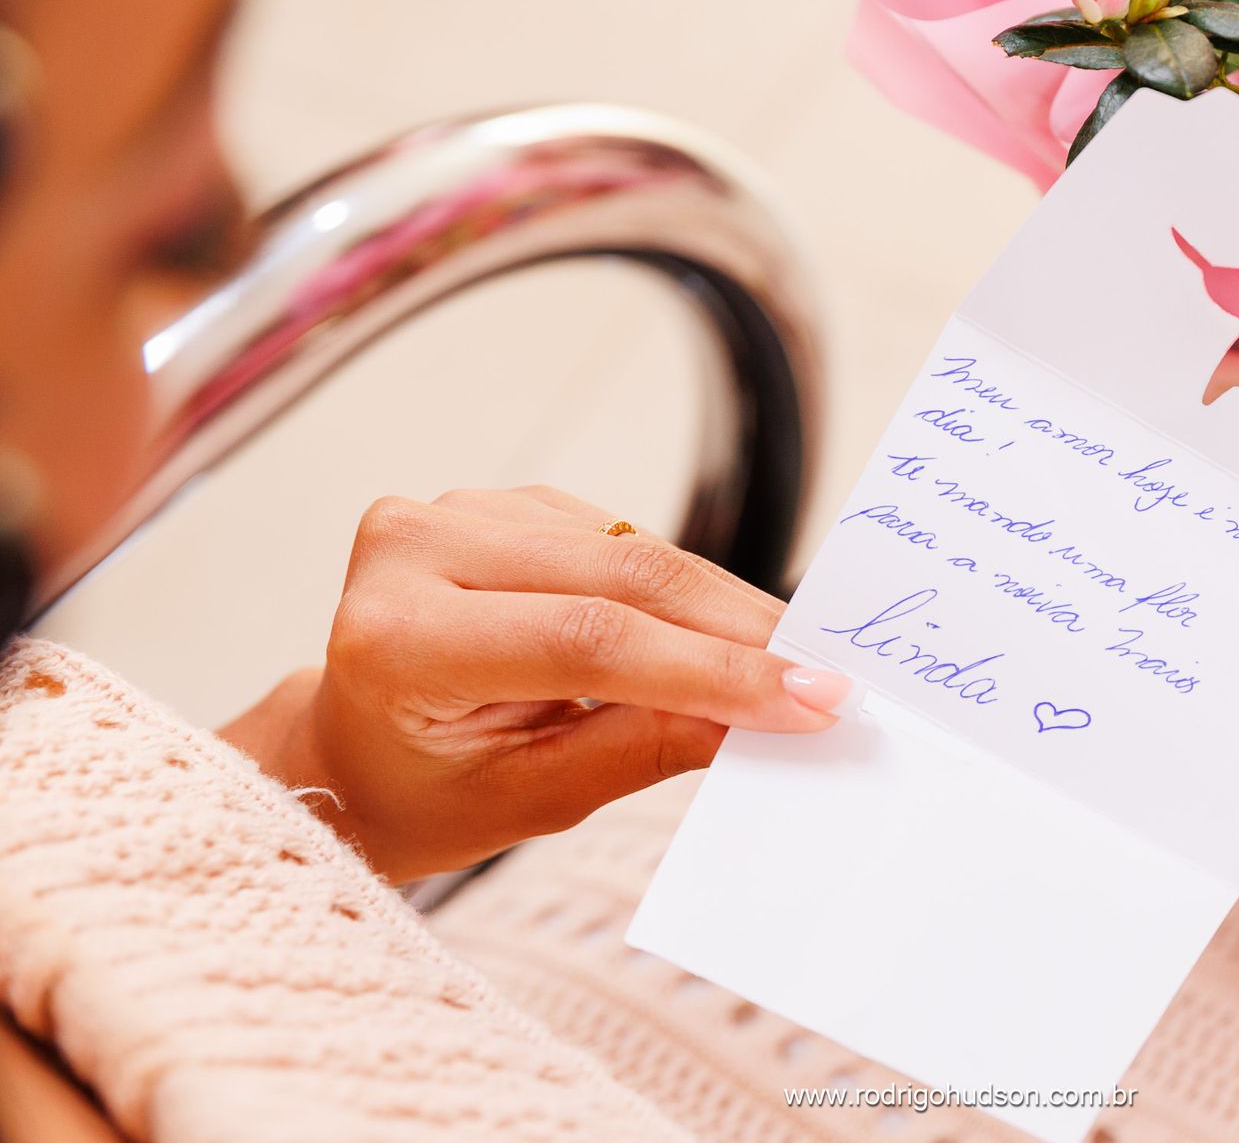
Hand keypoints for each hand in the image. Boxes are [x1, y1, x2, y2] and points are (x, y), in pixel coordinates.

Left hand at [223, 486, 846, 882]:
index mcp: (399, 638)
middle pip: (621, 578)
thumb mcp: (533, 799)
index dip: (712, 671)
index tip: (810, 701)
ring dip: (722, 607)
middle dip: (738, 633)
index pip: (589, 641)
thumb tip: (768, 714)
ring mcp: (452, 510)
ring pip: (633, 548)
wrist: (348, 753)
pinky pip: (620, 537)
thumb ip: (647, 746)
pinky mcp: (496, 501)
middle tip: (827, 676)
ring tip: (790, 661)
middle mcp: (413, 550)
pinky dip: (681, 588)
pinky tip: (721, 630)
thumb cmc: (423, 794)